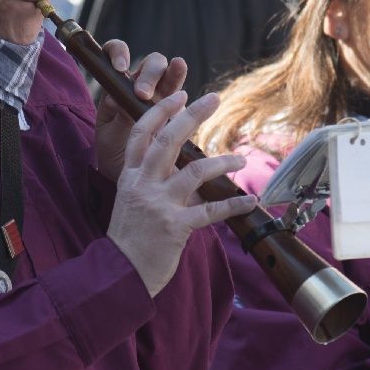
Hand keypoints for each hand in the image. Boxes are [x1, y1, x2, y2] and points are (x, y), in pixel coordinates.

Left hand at [93, 40, 188, 178]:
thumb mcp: (110, 137)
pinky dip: (184, 90)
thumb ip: (117, 118)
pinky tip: (186, 94)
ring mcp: (161, 96)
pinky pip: (182, 95)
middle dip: (149, 73)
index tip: (120, 67)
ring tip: (179, 67)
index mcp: (116, 86)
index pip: (115, 54)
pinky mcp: (177, 110)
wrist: (132, 177)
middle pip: (150, 63)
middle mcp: (140, 86)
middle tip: (143, 94)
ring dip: (174, 71)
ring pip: (170, 73)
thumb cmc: (114, 153)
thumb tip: (117, 99)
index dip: (119, 53)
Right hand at [106, 91, 256, 295]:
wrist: (120, 273)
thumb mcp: (132, 201)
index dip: (161, 111)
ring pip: (194, 170)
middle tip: (213, 98)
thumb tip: (182, 165)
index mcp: (130, 176)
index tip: (179, 96)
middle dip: (192, 115)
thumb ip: (153, 181)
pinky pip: (211, 211)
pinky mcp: (175, 226)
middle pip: (167, 140)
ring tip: (241, 158)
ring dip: (222, 162)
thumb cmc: (129, 239)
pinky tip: (250, 201)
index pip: (142, 134)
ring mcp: (158, 204)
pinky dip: (233, 204)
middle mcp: (143, 184)